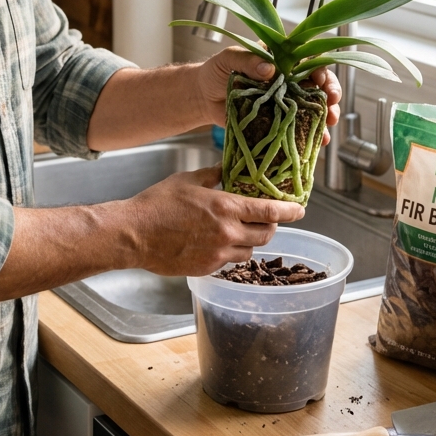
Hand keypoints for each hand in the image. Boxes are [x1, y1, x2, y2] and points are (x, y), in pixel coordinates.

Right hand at [124, 166, 304, 276]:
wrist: (134, 234)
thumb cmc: (157, 204)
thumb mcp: (188, 180)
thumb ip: (214, 174)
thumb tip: (228, 166)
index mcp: (225, 207)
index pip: (270, 211)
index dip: (290, 210)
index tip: (301, 209)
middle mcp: (227, 232)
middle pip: (266, 234)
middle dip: (270, 226)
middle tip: (266, 218)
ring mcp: (218, 254)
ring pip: (250, 251)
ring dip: (251, 241)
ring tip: (238, 230)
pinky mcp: (207, 268)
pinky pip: (230, 262)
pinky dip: (231, 252)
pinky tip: (216, 242)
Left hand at [192, 47, 341, 142]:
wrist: (202, 97)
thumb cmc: (216, 71)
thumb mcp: (229, 59)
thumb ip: (247, 60)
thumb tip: (269, 68)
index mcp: (279, 59)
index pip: (307, 60)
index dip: (319, 68)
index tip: (320, 79)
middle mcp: (287, 80)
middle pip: (318, 83)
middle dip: (330, 92)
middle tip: (333, 102)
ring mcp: (284, 101)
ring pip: (313, 106)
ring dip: (326, 115)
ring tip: (330, 123)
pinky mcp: (277, 122)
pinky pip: (297, 128)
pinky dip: (310, 135)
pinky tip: (319, 141)